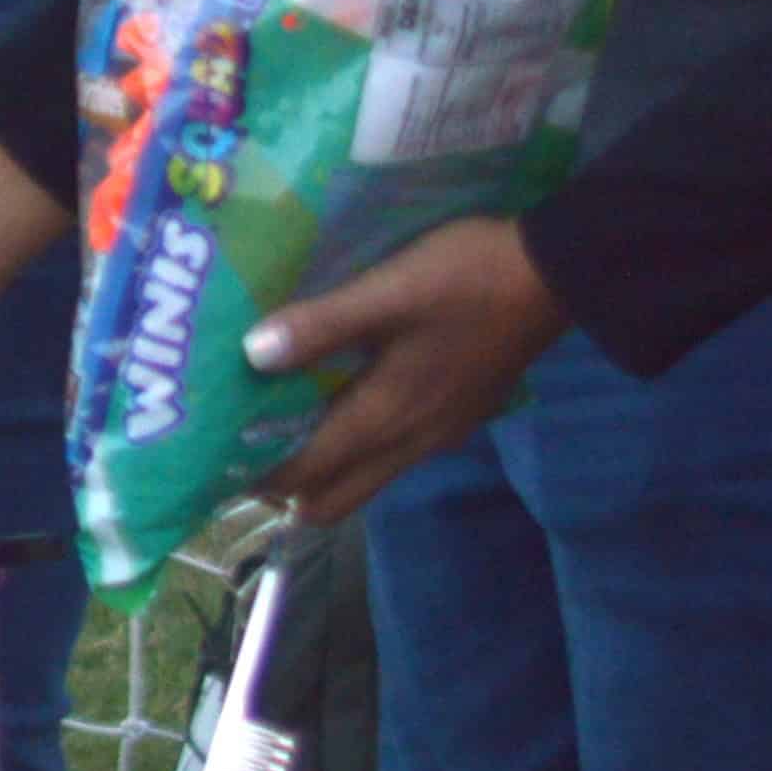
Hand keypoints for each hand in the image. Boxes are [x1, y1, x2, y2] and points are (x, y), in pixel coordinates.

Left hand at [249, 216, 569, 523]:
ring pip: (365, 475)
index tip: (212, 467)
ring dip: (322, 468)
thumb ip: (322, 325)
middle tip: (238, 453)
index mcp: (388, 417)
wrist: (558, 275)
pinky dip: (355, 445)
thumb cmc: (468, 280)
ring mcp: (439, 430)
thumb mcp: (389, 292)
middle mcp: (411, 440)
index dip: (258, 479)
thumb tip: (253, 355)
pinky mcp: (456, 412)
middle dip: (286, 488)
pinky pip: (391, 451)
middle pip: (336, 495)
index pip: (309, 474)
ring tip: (273, 428)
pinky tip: (334, 402)